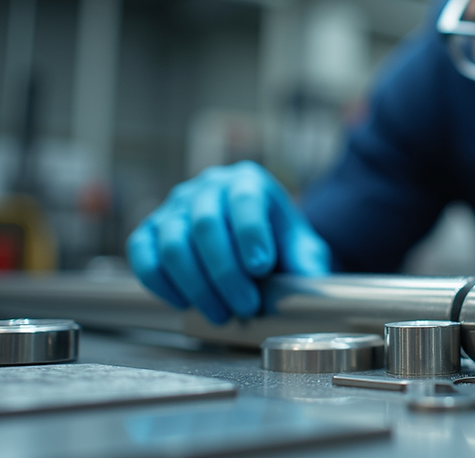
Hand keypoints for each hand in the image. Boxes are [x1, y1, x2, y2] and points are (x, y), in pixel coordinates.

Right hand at [127, 161, 329, 322]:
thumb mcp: (300, 246)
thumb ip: (306, 261)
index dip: (250, 234)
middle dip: (226, 273)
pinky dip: (163, 285)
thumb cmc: (274, 239)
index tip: (261, 267)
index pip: (244, 200)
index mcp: (247, 181)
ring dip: (197, 287)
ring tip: (222, 314)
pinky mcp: (150, 231)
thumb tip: (308, 282)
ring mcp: (175, 208)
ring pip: (173, 245)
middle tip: (247, 306)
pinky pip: (144, 258)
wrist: (248, 239)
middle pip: (206, 226)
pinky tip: (186, 304)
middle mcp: (207, 188)